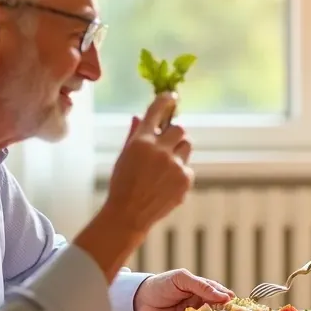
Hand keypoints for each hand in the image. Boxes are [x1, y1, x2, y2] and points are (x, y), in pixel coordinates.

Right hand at [102, 92, 193, 233]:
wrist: (128, 214)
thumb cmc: (122, 184)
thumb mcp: (124, 156)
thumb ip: (134, 135)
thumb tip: (140, 117)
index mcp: (141, 141)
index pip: (157, 111)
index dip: (166, 100)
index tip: (172, 97)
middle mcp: (159, 150)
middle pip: (180, 128)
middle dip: (174, 134)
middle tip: (168, 143)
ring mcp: (174, 165)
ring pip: (187, 146)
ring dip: (179, 151)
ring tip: (165, 166)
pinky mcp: (184, 179)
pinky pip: (188, 168)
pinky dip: (180, 173)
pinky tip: (166, 184)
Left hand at [133, 268, 234, 310]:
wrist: (138, 301)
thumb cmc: (160, 285)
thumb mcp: (181, 279)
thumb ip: (201, 286)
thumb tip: (224, 296)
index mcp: (200, 289)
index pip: (219, 293)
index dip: (227, 299)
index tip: (234, 304)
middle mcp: (199, 303)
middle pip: (216, 310)